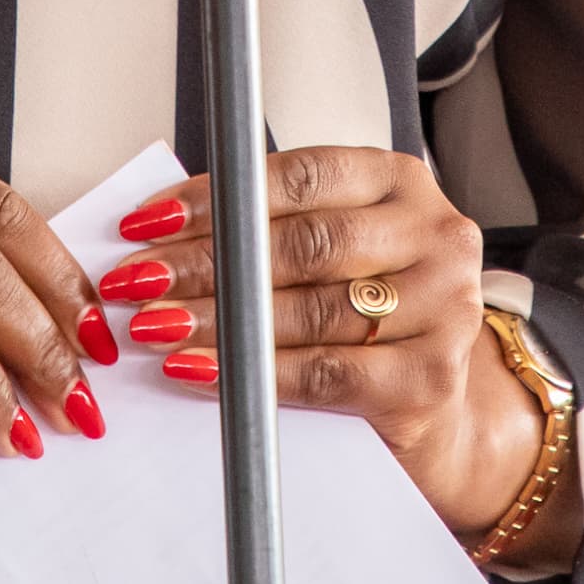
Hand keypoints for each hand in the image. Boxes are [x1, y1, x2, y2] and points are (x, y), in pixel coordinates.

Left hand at [96, 147, 546, 542]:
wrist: (436, 407)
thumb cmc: (371, 319)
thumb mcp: (334, 255)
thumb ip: (269, 231)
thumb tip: (159, 233)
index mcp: (401, 183)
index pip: (302, 176)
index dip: (219, 198)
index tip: (150, 221)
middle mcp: (435, 235)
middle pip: (305, 243)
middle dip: (208, 262)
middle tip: (138, 280)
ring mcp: (444, 306)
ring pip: (312, 309)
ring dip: (221, 320)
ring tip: (155, 326)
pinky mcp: (431, 377)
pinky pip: (327, 373)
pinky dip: (256, 373)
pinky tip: (204, 370)